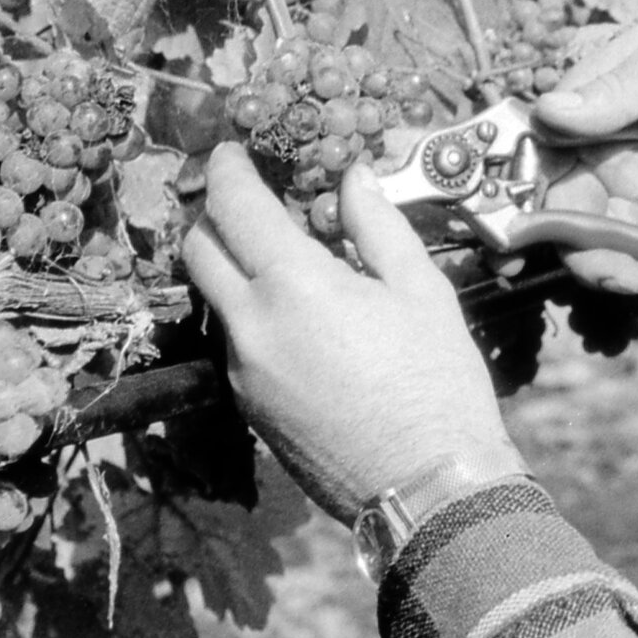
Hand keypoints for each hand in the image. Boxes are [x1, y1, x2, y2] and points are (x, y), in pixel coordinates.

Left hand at [182, 143, 524, 522]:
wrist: (428, 487)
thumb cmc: (438, 384)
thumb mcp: (421, 291)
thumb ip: (377, 226)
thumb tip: (352, 179)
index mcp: (293, 286)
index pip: (235, 206)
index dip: (230, 168)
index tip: (237, 150)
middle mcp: (251, 326)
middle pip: (199, 250)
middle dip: (214, 212)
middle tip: (246, 195)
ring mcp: (243, 372)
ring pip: (216, 299)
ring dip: (234, 266)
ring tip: (284, 257)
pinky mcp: (250, 407)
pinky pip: (236, 343)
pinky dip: (254, 314)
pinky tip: (302, 319)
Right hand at [529, 6, 637, 322]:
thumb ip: (613, 93)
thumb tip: (546, 113)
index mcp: (587, 114)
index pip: (540, 171)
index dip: (531, 215)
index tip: (536, 250)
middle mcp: (603, 158)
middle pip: (579, 227)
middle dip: (603, 263)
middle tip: (637, 279)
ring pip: (626, 251)